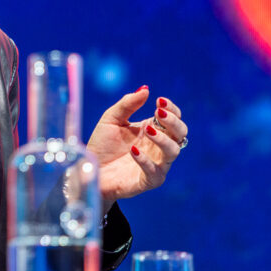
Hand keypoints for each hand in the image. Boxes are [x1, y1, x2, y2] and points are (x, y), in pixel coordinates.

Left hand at [86, 87, 187, 207]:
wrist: (90, 168)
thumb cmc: (102, 144)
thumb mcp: (111, 119)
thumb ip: (128, 104)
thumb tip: (146, 89)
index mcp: (153, 129)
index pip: (173, 118)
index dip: (171, 109)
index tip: (159, 101)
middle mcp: (158, 146)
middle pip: (180, 133)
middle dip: (173, 122)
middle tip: (158, 113)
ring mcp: (156, 164)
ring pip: (173, 152)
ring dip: (163, 139)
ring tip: (148, 130)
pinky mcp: (148, 181)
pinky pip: (155, 172)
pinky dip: (146, 160)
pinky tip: (134, 151)